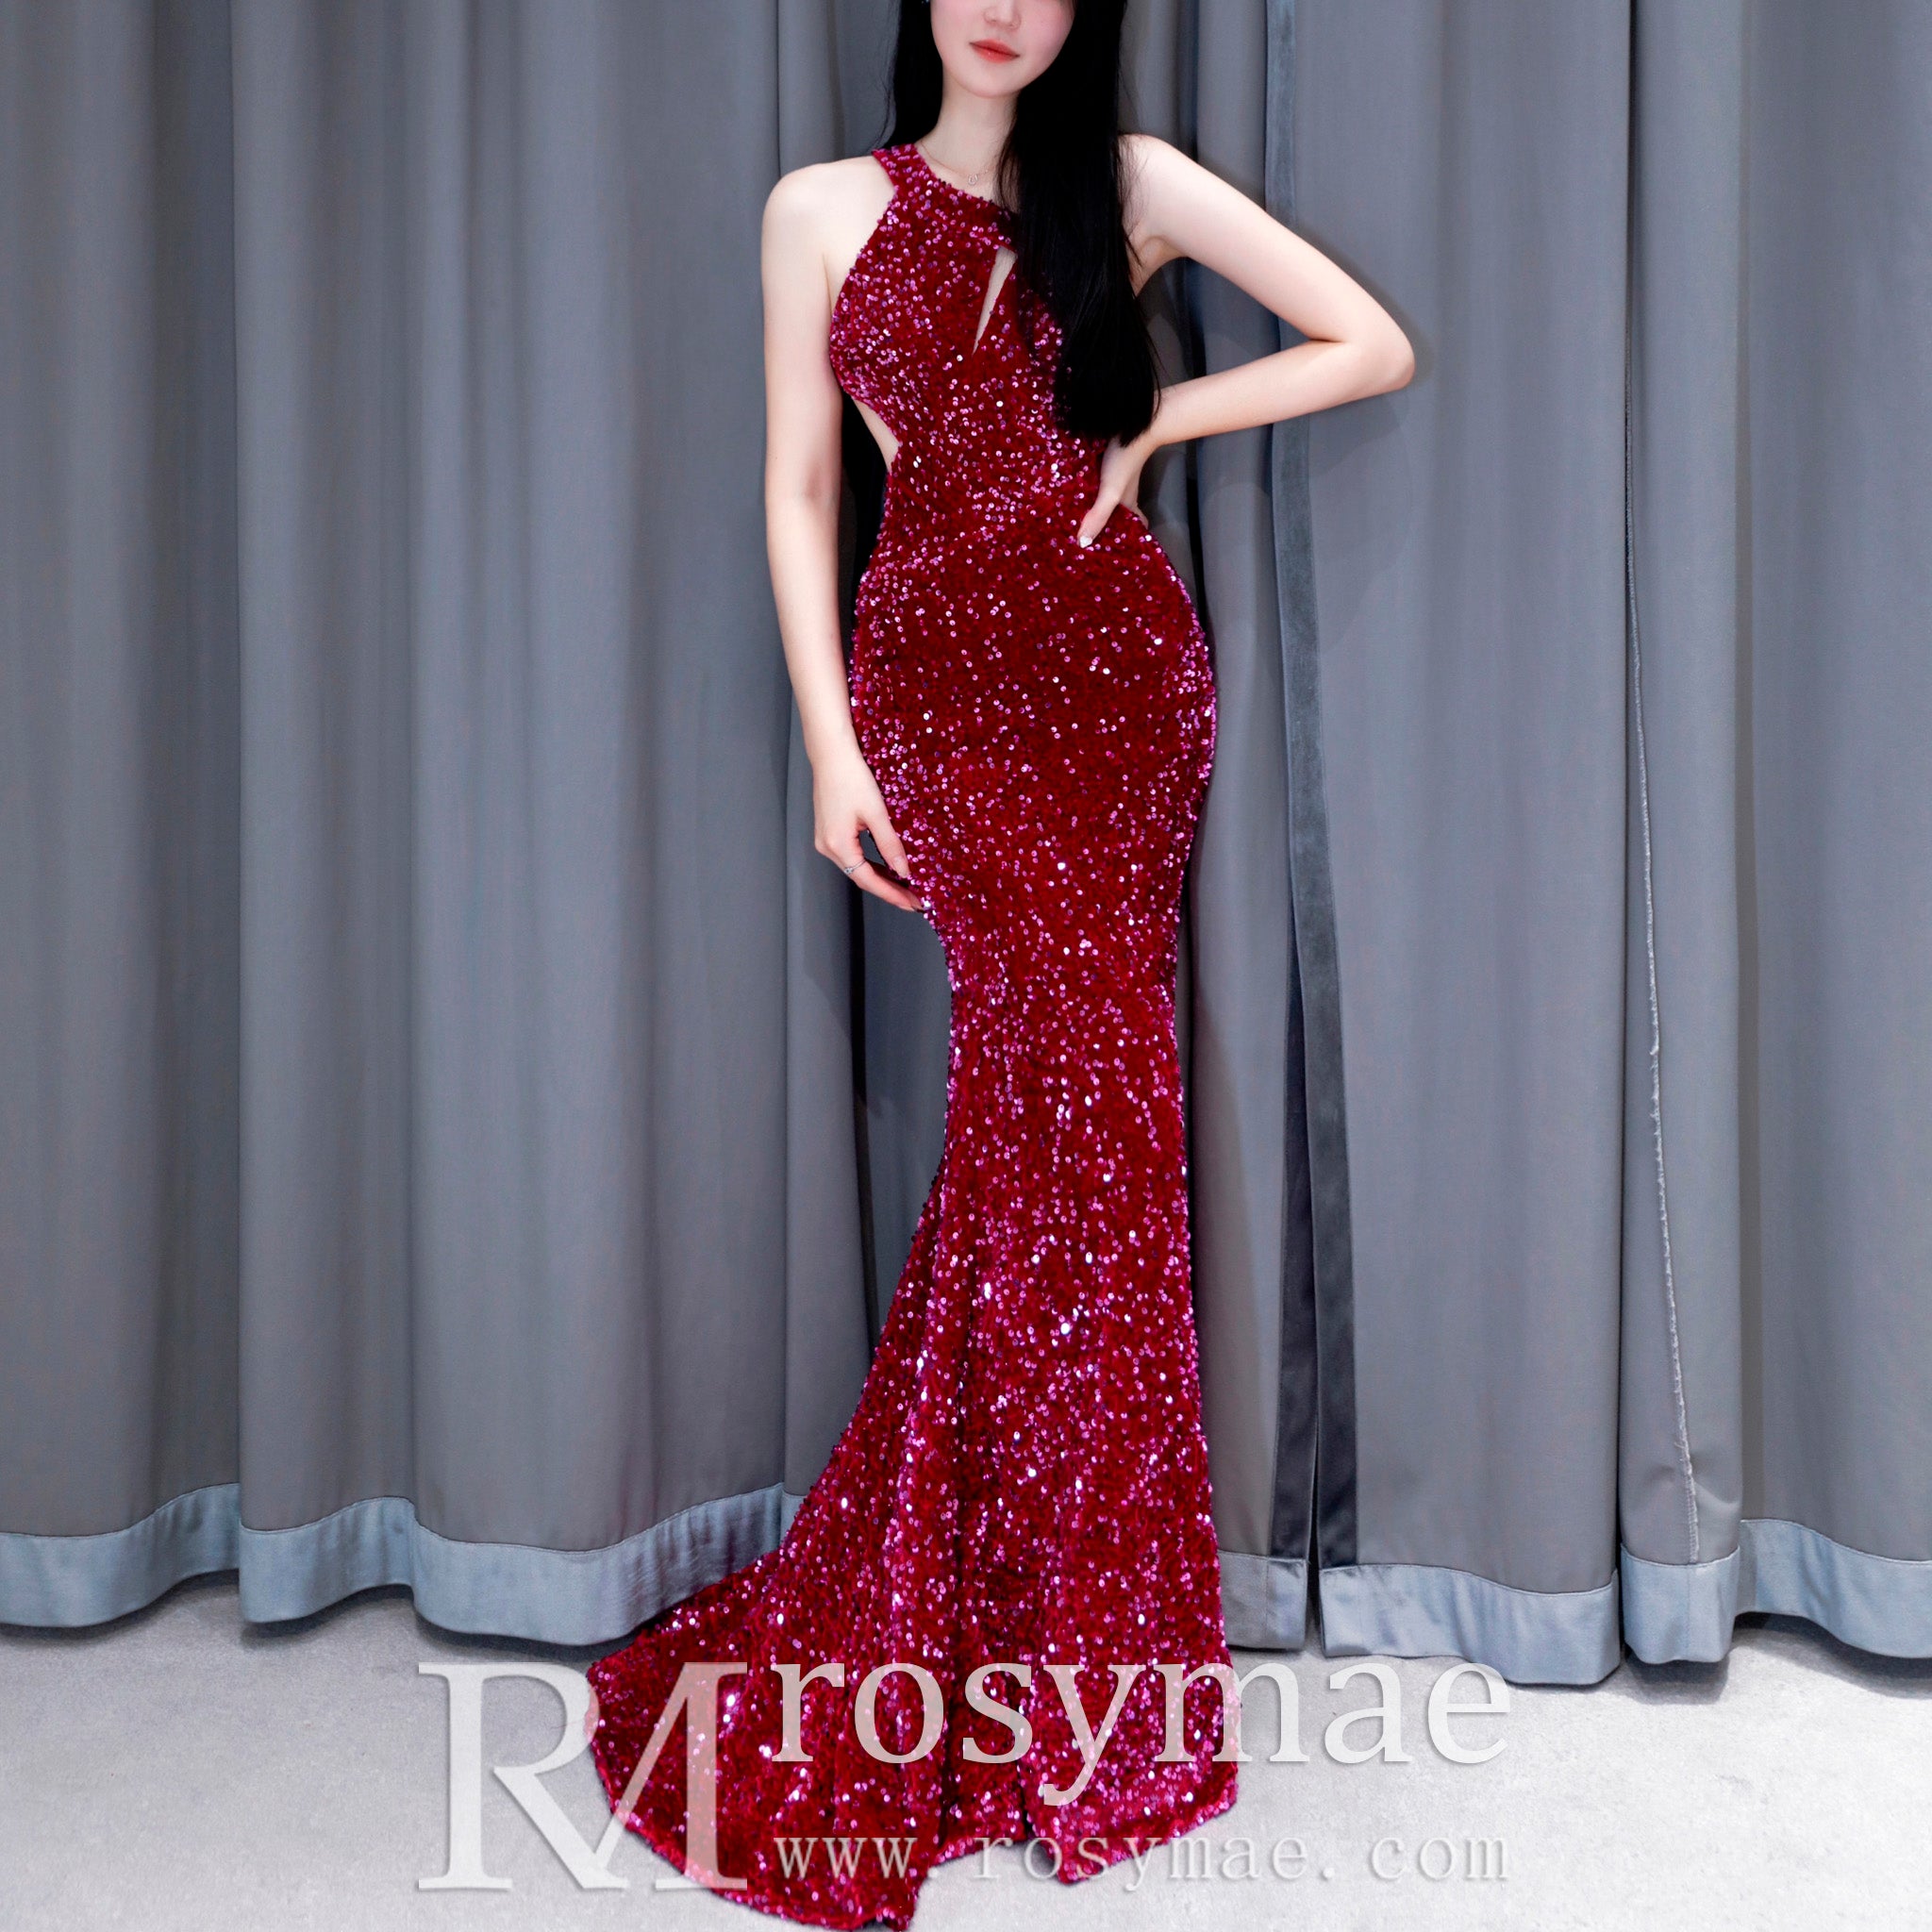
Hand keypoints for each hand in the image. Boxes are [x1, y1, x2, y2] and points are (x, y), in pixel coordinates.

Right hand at [812, 738, 920, 911]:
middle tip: (914, 899)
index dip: (892, 894)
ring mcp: (826, 840)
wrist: (831, 754)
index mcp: (837, 845)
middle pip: (862, 878)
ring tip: (905, 887)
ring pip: (857, 868)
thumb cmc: (852, 777)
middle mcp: (828, 847)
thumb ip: (890, 845)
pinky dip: (871, 863)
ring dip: (881, 878)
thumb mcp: (877, 813)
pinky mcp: (830, 832)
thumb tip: (904, 872)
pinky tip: (887, 866)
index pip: (868, 880)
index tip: (913, 904)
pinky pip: (853, 856)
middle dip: (889, 890)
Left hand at [1075, 430, 1154, 547]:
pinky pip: (1096, 481)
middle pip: (1118, 512)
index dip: (1129, 536)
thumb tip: (1083, 543)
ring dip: (1094, 506)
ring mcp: (1115, 477)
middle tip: (1087, 536)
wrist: (1134, 423)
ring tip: (1075, 517)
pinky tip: (1073, 489)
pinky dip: (1088, 487)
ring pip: (1105, 497)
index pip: (1136, 525)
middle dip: (1106, 524)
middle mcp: (1123, 492)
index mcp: (1128, 503)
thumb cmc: (1125, 460)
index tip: (1117, 548)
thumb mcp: (1111, 491)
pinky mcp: (1106, 463)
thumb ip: (1098, 515)